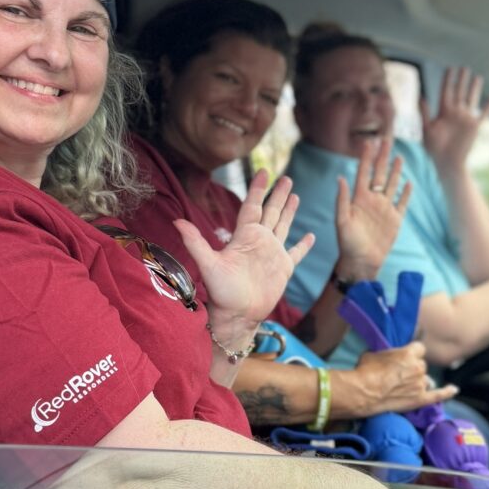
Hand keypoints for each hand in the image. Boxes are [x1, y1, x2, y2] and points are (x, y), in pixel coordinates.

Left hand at [175, 170, 314, 340]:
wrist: (237, 316)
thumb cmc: (221, 293)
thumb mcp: (208, 264)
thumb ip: (195, 242)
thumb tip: (177, 222)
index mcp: (245, 237)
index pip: (252, 206)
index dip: (258, 189)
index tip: (264, 172)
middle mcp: (260, 242)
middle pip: (271, 211)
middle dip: (278, 194)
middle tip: (286, 177)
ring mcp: (273, 255)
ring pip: (283, 226)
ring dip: (290, 211)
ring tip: (295, 195)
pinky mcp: (284, 269)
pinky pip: (296, 253)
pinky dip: (303, 245)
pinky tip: (311, 236)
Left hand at [335, 136, 412, 279]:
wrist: (361, 262)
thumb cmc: (347, 243)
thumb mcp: (342, 221)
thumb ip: (342, 200)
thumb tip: (340, 178)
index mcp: (359, 198)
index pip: (363, 172)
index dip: (366, 157)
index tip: (369, 142)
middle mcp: (372, 200)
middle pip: (379, 174)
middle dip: (382, 157)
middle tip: (386, 140)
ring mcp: (385, 209)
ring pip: (391, 185)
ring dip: (395, 170)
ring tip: (398, 156)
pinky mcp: (395, 220)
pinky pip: (402, 203)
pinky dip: (405, 193)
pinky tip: (408, 182)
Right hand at [347, 342, 457, 416]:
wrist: (362, 392)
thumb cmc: (365, 370)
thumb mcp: (375, 353)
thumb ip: (388, 354)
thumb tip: (388, 357)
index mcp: (409, 353)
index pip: (419, 348)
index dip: (412, 352)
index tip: (405, 356)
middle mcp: (418, 367)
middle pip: (422, 365)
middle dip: (412, 368)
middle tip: (397, 374)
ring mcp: (420, 384)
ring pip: (426, 379)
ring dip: (418, 381)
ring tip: (403, 386)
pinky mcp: (420, 400)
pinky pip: (438, 395)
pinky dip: (447, 392)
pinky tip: (454, 389)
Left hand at [419, 66, 488, 170]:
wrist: (447, 162)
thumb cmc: (434, 148)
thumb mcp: (427, 130)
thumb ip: (425, 113)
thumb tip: (421, 96)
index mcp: (443, 111)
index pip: (446, 91)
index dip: (448, 80)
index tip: (450, 68)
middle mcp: (455, 112)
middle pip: (459, 92)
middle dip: (462, 80)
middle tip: (464, 67)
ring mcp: (466, 118)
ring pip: (471, 99)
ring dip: (474, 88)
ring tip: (478, 77)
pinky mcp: (474, 126)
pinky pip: (484, 113)